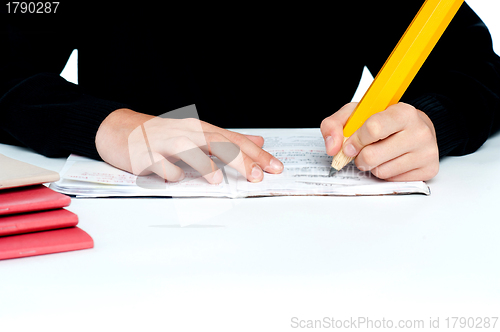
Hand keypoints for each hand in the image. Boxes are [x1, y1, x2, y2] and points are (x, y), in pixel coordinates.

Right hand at [95, 108, 282, 183]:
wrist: (120, 129)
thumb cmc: (162, 135)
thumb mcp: (197, 134)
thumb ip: (228, 139)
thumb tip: (258, 140)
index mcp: (200, 129)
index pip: (234, 139)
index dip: (256, 154)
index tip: (275, 167)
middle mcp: (186, 133)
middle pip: (218, 142)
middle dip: (241, 159)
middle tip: (256, 176)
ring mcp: (165, 143)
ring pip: (189, 149)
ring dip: (204, 164)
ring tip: (217, 180)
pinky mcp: (146, 155)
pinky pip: (162, 165)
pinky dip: (171, 173)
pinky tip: (175, 178)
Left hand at [321, 102, 438, 180]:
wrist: (415, 127)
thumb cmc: (384, 120)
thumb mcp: (357, 114)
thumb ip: (335, 124)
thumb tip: (332, 147)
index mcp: (403, 112)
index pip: (372, 128)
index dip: (355, 140)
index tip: (349, 146)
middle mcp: (420, 131)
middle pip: (373, 155)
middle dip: (360, 157)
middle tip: (363, 151)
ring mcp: (426, 152)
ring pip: (381, 171)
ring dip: (372, 166)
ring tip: (380, 153)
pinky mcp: (429, 169)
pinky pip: (392, 180)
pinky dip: (386, 173)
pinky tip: (391, 160)